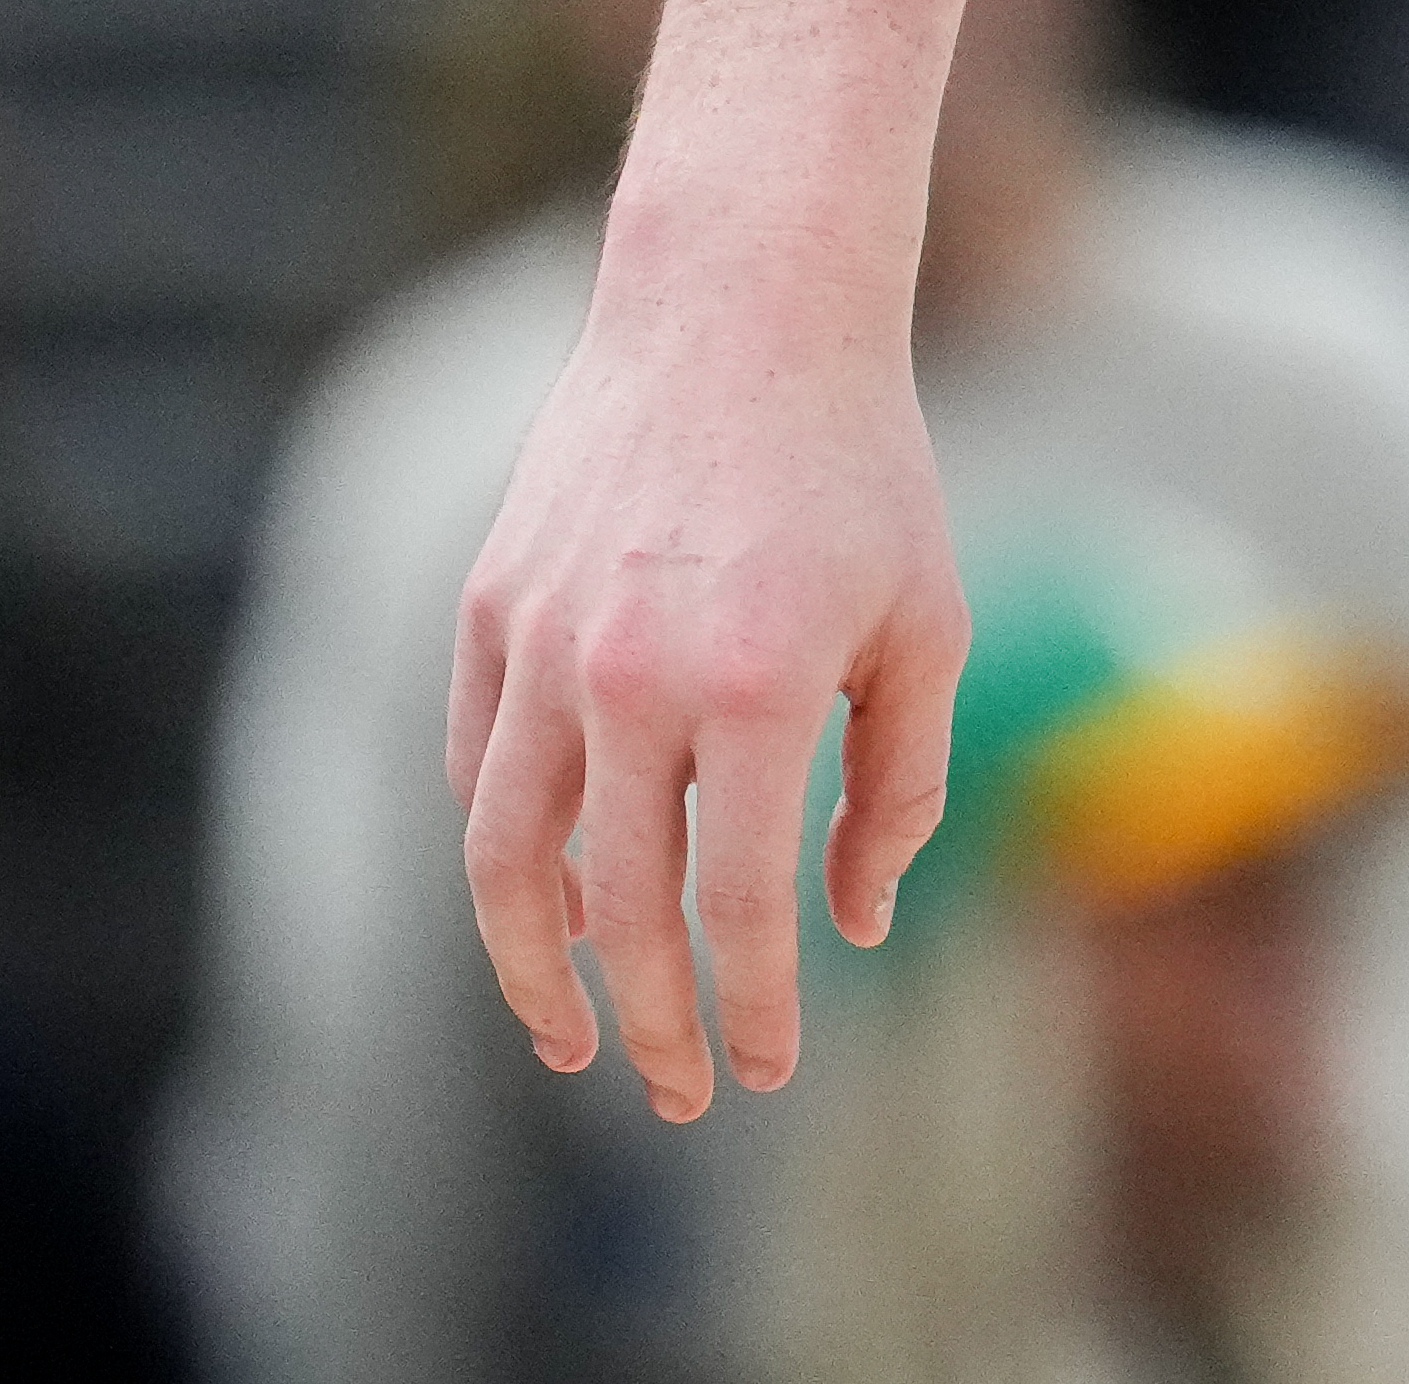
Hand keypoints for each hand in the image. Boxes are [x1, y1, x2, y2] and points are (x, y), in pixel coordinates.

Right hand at [446, 278, 970, 1119]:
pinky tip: (546, 899)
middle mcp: (628, 677)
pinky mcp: (487, 612)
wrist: (743, 314)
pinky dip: (505, 850)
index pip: (732, 905)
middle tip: (676, 1093)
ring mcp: (539, 645)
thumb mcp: (929, 623)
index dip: (749, 1006)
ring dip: (531, 970)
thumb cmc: (863, 472)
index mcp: (754, 686)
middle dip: (646, 1022)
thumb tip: (857, 925)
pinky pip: (479, 768)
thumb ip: (902, 786)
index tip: (768, 1070)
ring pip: (503, 859)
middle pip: (613, 909)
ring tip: (568, 1034)